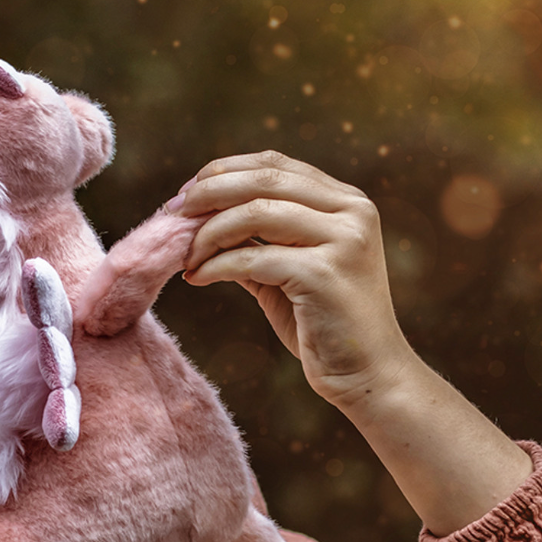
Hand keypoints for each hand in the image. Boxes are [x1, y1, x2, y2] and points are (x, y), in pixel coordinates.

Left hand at [178, 150, 412, 410]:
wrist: (368, 376)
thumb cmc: (325, 327)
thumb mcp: (289, 271)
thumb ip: (257, 242)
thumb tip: (200, 219)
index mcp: (347, 202)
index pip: (276, 165)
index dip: (224, 171)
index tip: (186, 194)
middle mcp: (352, 212)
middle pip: (264, 180)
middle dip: (209, 193)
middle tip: (172, 213)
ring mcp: (343, 240)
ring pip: (255, 213)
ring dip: (208, 233)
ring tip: (186, 256)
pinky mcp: (325, 275)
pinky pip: (253, 258)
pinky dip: (216, 266)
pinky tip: (197, 278)